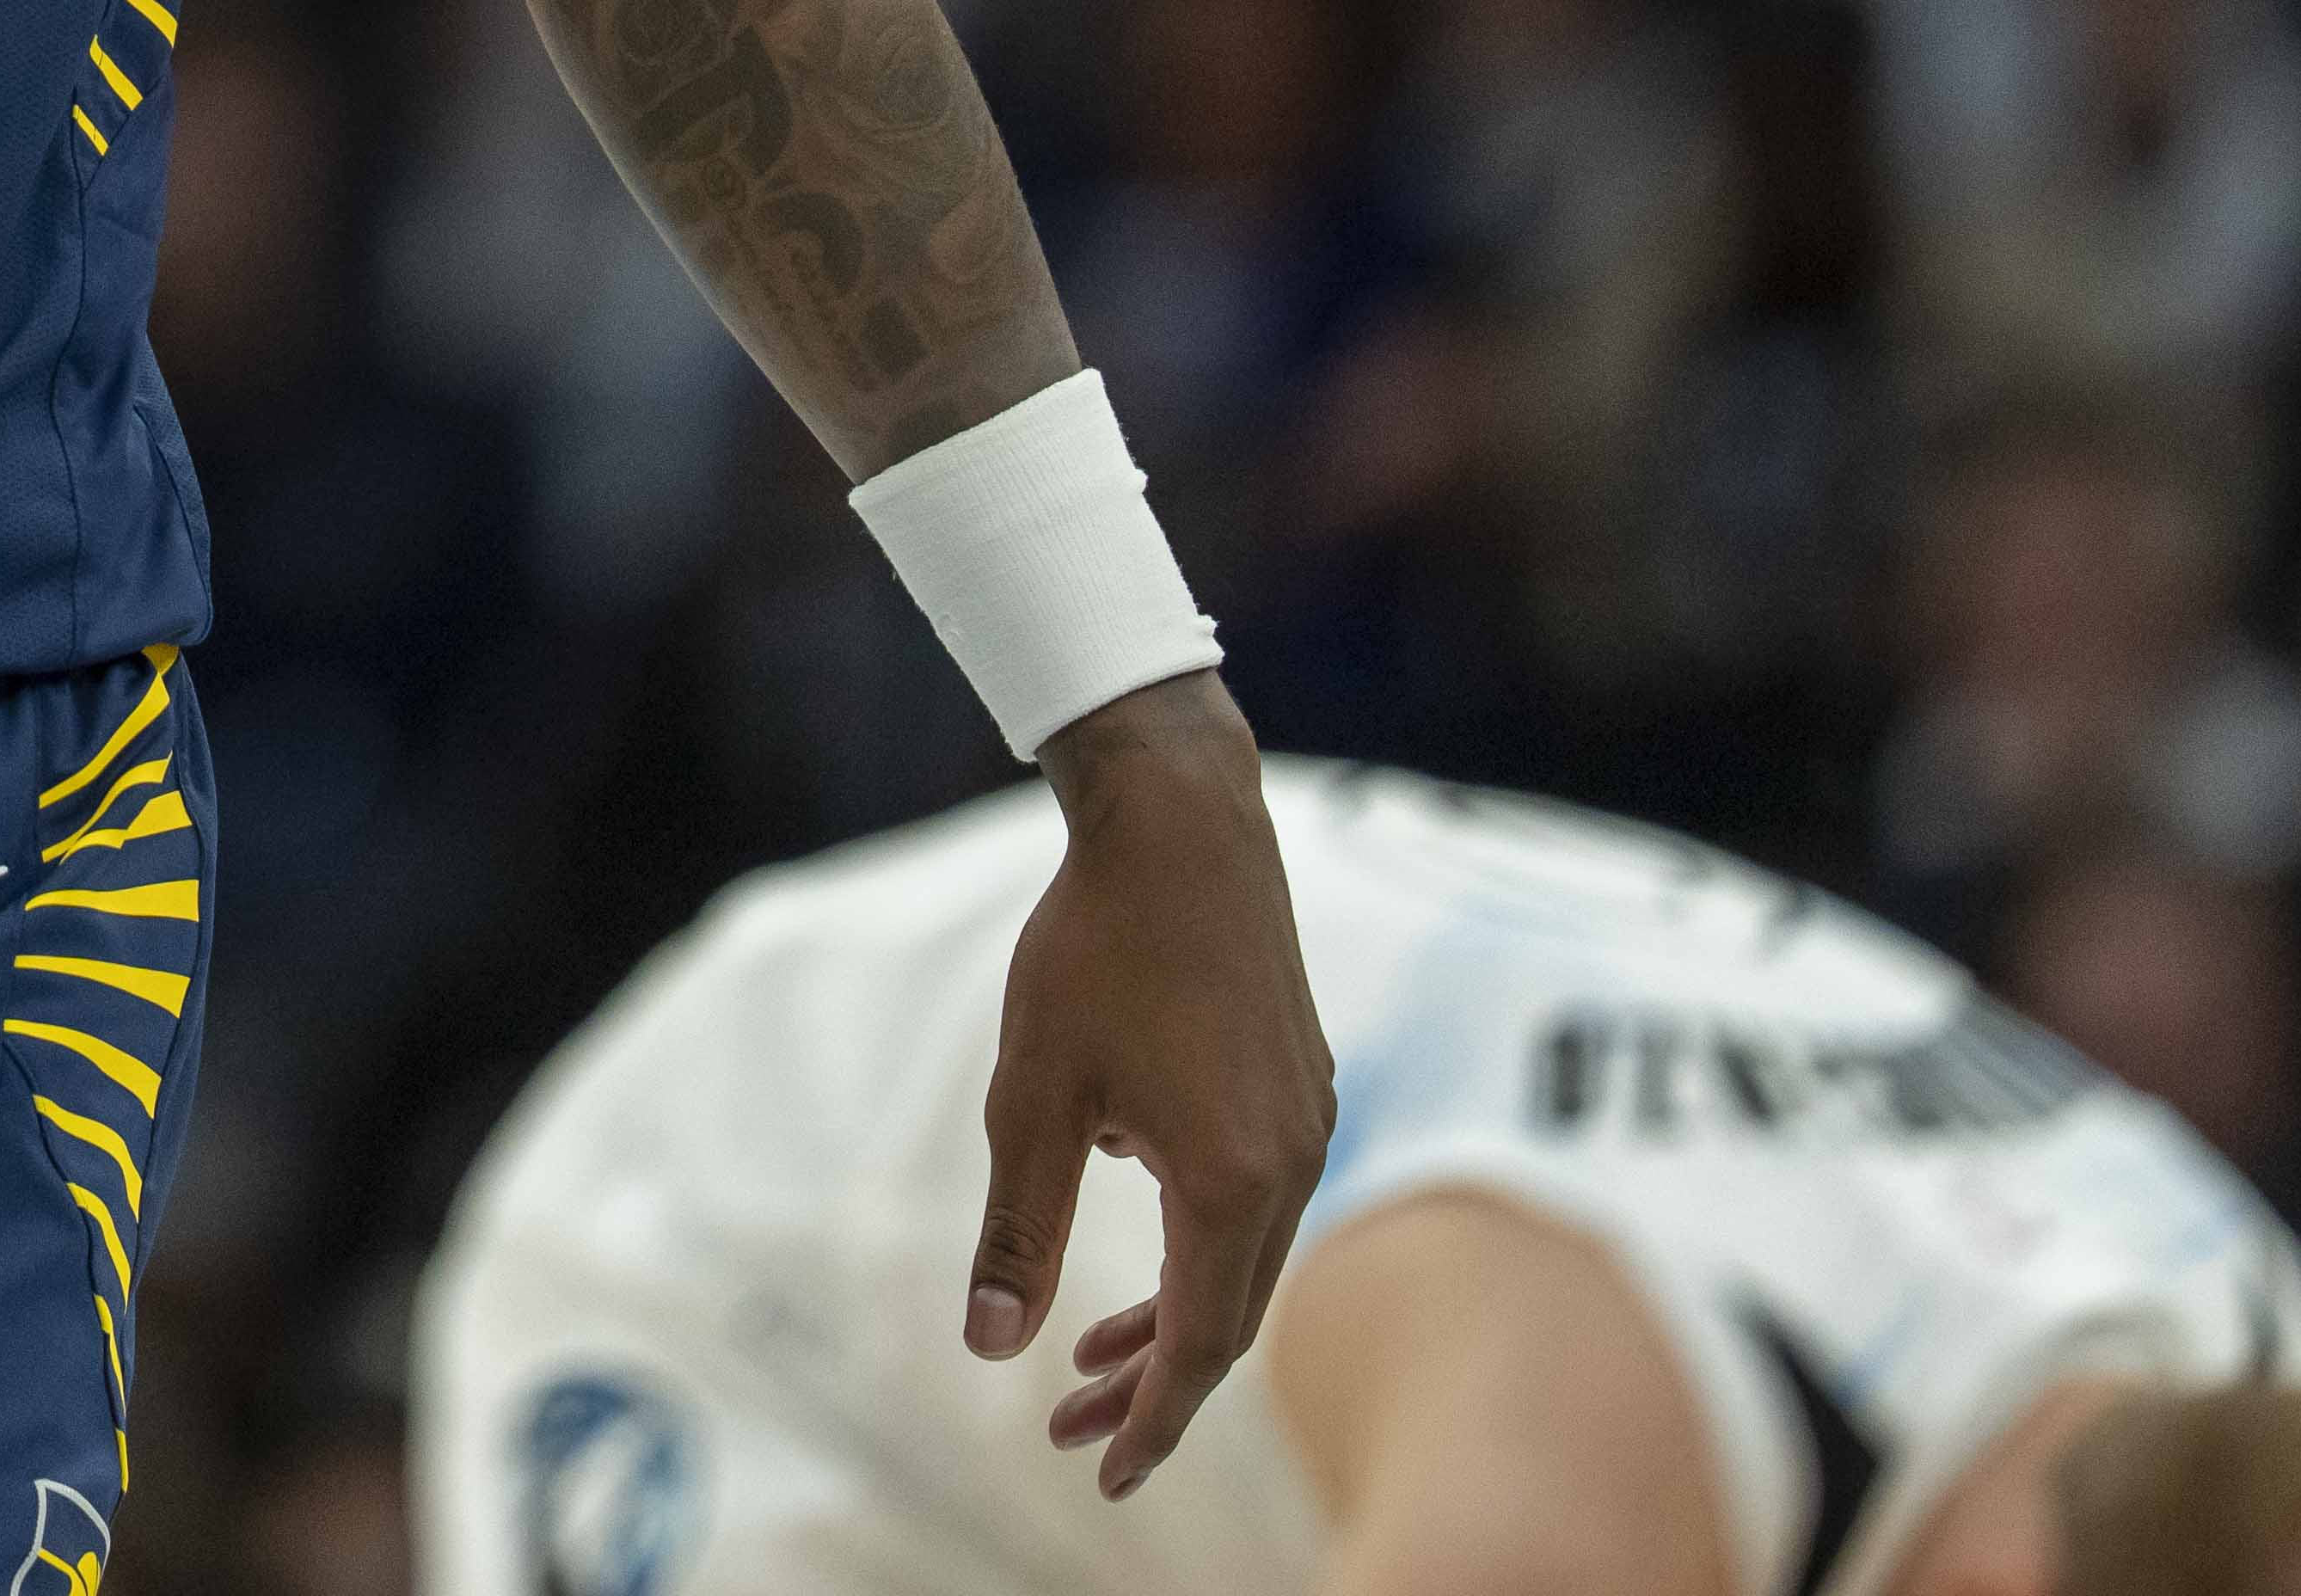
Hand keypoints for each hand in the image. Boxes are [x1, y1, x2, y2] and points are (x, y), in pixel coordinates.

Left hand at [972, 675, 1326, 1499]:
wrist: (1180, 822)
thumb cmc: (1095, 949)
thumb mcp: (1032, 1097)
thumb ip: (1018, 1231)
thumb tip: (991, 1348)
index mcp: (1229, 1185)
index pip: (1196, 1350)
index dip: (1148, 1424)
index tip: (1104, 1479)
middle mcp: (1291, 1166)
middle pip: (1229, 1319)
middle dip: (1152, 1387)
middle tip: (1075, 1433)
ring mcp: (1309, 1124)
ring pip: (1246, 1262)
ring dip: (1175, 1316)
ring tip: (1090, 1355)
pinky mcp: (1304, 1086)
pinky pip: (1260, 1201)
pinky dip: (1204, 1247)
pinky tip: (1138, 1218)